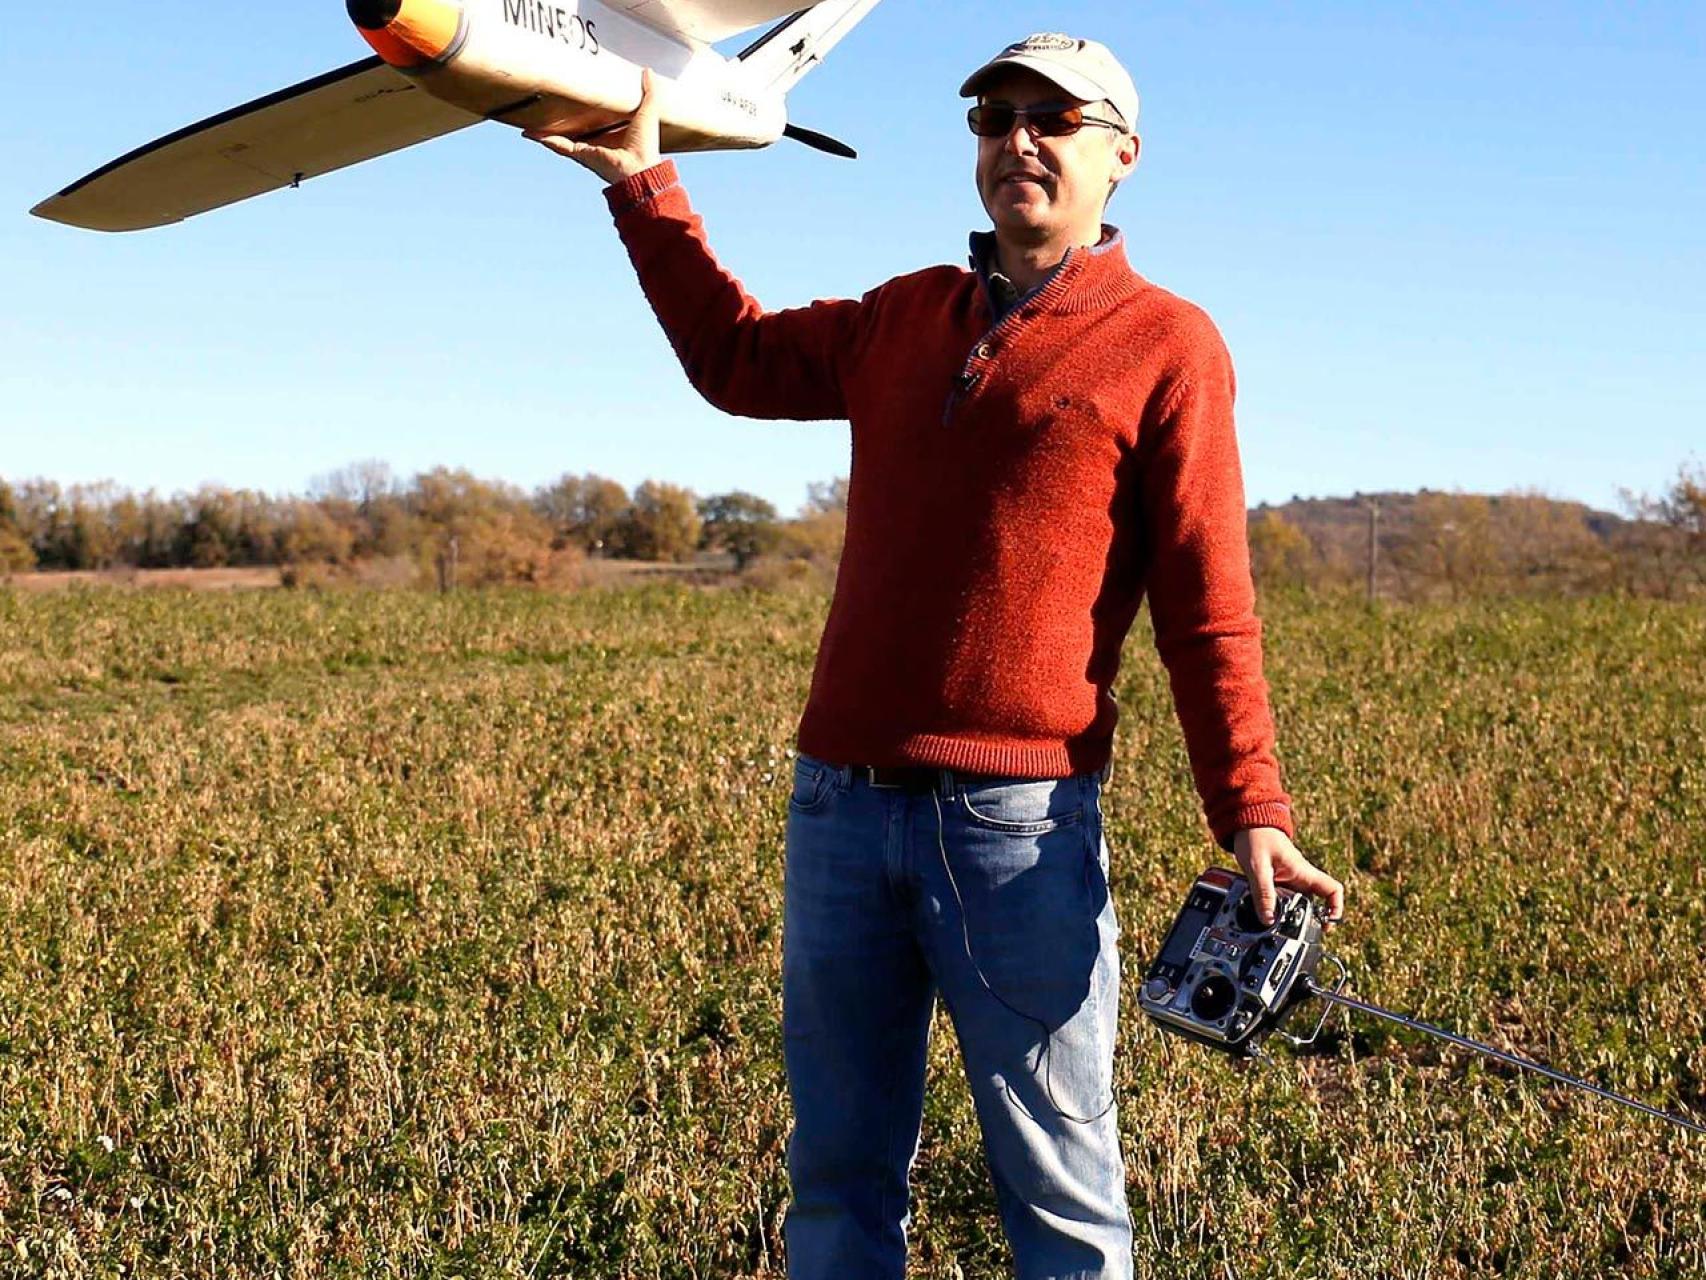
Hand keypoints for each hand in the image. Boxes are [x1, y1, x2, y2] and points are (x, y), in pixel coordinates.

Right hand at [524, 67, 660, 183]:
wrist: (639, 166)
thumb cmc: (646, 145)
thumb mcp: (648, 110)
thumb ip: (649, 91)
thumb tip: (647, 71)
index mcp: (613, 132)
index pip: (596, 118)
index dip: (587, 108)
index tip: (577, 96)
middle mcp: (598, 142)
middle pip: (576, 128)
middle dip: (562, 120)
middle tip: (549, 106)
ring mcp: (587, 148)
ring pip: (562, 137)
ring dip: (546, 130)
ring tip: (532, 120)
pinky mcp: (580, 153)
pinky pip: (559, 145)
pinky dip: (544, 139)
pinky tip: (530, 133)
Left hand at [1231, 826, 1344, 930]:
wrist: (1246, 823)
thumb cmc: (1256, 838)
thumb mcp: (1257, 867)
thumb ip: (1263, 893)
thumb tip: (1268, 919)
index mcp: (1303, 872)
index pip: (1333, 890)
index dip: (1336, 908)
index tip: (1328, 923)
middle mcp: (1301, 877)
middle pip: (1315, 903)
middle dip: (1309, 919)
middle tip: (1296, 933)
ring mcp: (1290, 879)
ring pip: (1297, 902)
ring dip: (1290, 915)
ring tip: (1277, 929)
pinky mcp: (1278, 880)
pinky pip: (1282, 898)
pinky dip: (1275, 907)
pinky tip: (1263, 914)